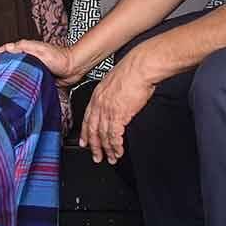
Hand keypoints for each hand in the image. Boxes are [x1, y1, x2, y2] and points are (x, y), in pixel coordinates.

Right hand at [0, 40, 80, 85]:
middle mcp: (25, 59)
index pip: (4, 52)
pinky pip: (23, 83)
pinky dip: (17, 86)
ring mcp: (30, 70)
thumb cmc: (58, 58)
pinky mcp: (36, 79)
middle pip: (7, 63)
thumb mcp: (38, 50)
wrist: (73, 69)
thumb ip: (23, 48)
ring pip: (14, 74)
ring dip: (6, 79)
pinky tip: (11, 93)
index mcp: (24, 50)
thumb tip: (6, 48)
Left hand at [80, 47, 155, 164]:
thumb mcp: (114, 82)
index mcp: (97, 94)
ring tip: (111, 158)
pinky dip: (116, 146)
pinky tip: (119, 152)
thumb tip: (114, 104)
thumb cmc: (132, 71)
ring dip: (107, 149)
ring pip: (103, 135)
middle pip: (93, 130)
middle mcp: (99, 103)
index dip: (85, 133)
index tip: (85, 142)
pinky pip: (115, 136)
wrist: (140, 67)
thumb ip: (111, 95)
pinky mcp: (119, 114)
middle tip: (96, 157)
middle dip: (94, 146)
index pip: (87, 118)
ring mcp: (108, 109)